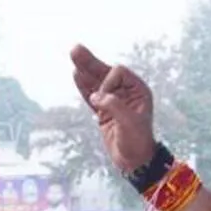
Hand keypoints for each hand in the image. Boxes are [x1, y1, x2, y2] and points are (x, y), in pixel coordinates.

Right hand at [71, 45, 155, 173]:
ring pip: (96, 82)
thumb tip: (96, 96)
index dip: (108, 81)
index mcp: (138, 90)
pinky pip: (91, 95)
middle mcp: (126, 92)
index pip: (119, 73)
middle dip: (91, 63)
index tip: (104, 99)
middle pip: (105, 73)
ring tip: (73, 54)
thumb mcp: (129, 123)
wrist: (134, 161)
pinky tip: (76, 74)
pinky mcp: (104, 111)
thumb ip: (114, 106)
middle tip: (75, 49)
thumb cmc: (137, 141)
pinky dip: (83, 86)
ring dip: (84, 70)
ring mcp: (114, 101)